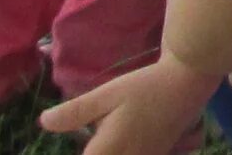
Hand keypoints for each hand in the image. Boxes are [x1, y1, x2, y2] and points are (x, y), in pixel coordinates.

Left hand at [41, 53, 219, 150]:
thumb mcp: (108, 93)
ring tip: (104, 136)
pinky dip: (122, 151)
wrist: (187, 84)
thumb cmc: (145, 86)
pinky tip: (121, 139)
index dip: (84, 152)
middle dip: (93, 150)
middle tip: (95, 129)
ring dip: (104, 150)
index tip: (83, 136)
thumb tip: (43, 123)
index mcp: (107, 151)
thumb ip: (76, 112)